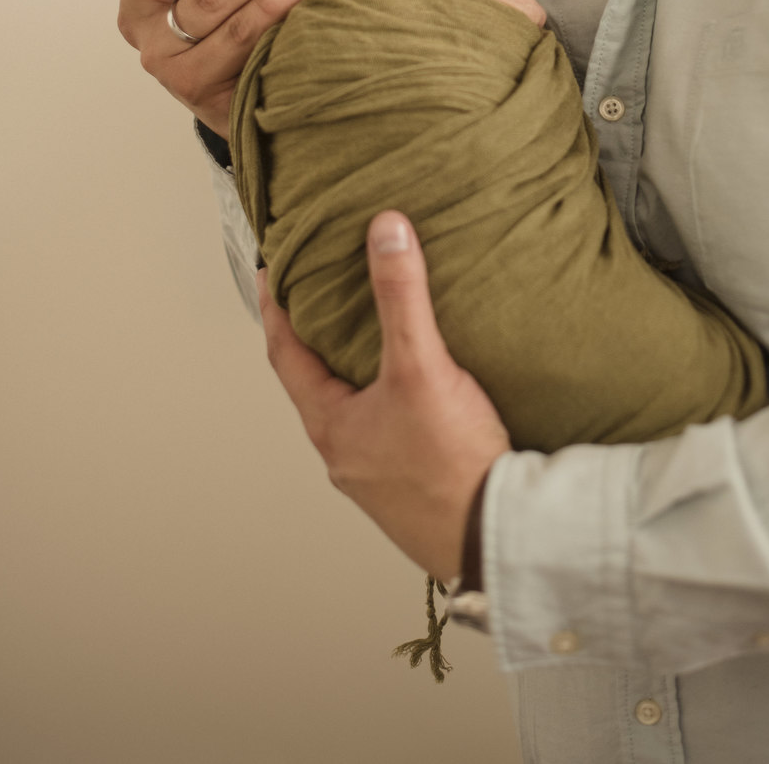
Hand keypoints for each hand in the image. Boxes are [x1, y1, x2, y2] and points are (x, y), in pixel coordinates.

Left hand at [257, 211, 510, 580]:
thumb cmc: (451, 465)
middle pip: (318, 383)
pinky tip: (421, 391)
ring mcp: (377, 477)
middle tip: (326, 295)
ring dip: (358, 372)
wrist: (497, 537)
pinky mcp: (412, 488)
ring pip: (355, 410)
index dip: (276, 308)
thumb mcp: (422, 367)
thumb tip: (385, 231)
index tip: (270, 272)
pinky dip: (391, 400)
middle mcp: (346, 455)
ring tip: (376, 335)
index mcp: (332, 426)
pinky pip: (389, 432)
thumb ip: (403, 297)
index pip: (285, 354)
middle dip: (319, 338)